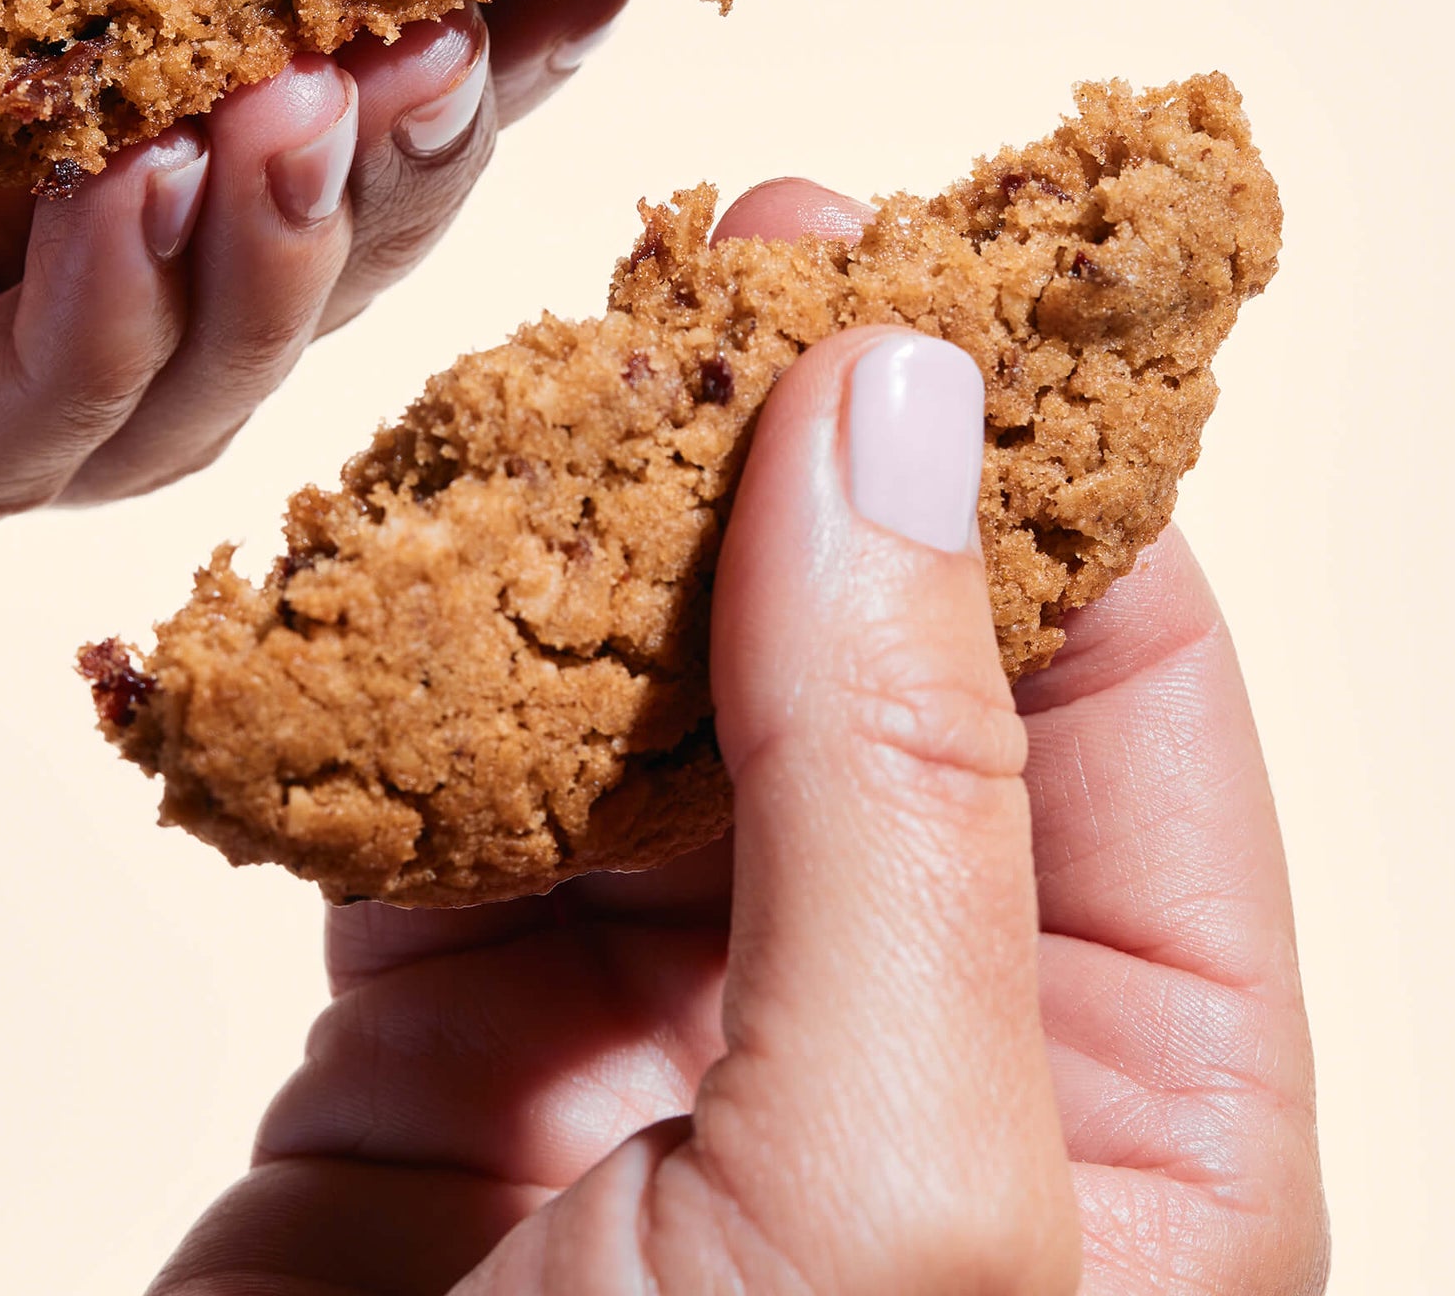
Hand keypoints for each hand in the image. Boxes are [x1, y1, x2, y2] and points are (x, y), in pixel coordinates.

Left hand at [0, 0, 627, 618]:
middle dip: (398, 153)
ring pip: (179, 374)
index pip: (286, 32)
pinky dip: (90, 341)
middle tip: (475, 50)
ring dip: (275, 259)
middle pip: (275, 231)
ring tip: (315, 124)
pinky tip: (140, 214)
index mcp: (2, 8)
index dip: (443, 1)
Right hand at [160, 184, 1326, 1294]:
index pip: (1120, 675)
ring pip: (637, 691)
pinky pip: (428, 790)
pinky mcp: (450, 1036)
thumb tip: (900, 412)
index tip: (921, 266)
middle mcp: (910, 1025)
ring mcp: (667, 1018)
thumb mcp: (889, 1196)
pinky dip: (368, 680)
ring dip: (564, 541)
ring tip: (526, 376)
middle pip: (861, 649)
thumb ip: (903, 779)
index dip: (1022, 451)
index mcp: (1131, 1087)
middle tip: (718, 257)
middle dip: (781, 459)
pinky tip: (323, 577)